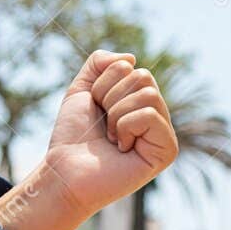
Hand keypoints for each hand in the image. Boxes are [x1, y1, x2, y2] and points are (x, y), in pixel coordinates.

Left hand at [0, 50, 178, 229]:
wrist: (63, 171)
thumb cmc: (72, 136)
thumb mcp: (81, 90)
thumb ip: (99, 63)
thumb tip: (131, 57)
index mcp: (138, 100)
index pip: (130, 67)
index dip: (102, 86)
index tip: (95, 110)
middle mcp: (156, 114)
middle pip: (143, 77)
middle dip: (110, 98)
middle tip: (103, 126)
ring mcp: (163, 133)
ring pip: (148, 94)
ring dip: (117, 115)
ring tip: (111, 138)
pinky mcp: (166, 150)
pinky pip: (150, 115)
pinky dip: (126, 127)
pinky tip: (121, 148)